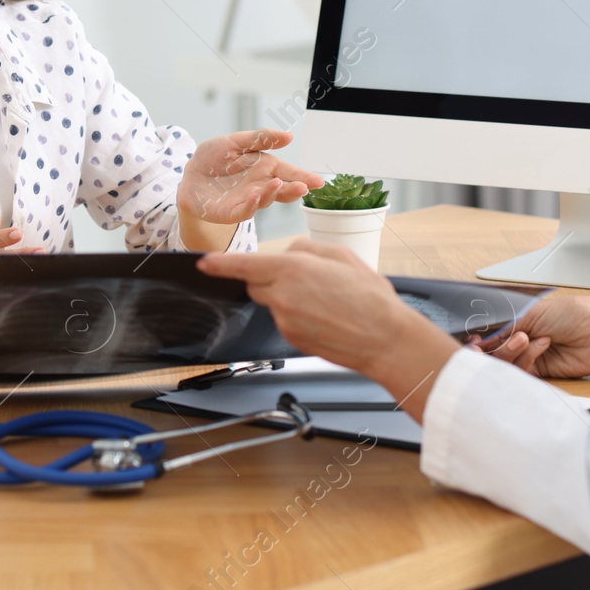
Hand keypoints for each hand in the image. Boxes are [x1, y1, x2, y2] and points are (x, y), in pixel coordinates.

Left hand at [177, 128, 322, 224]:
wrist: (190, 175)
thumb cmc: (214, 158)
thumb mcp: (236, 142)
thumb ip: (261, 138)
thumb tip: (288, 136)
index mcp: (265, 169)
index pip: (288, 173)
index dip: (304, 177)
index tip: (318, 181)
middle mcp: (260, 186)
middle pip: (281, 189)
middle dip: (293, 189)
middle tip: (304, 187)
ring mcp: (246, 200)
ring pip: (264, 200)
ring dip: (272, 194)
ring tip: (278, 184)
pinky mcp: (230, 212)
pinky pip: (243, 211)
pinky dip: (250, 205)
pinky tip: (255, 197)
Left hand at [197, 239, 459, 420]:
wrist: (385, 340)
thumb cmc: (370, 298)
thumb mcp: (342, 256)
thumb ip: (308, 249)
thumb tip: (291, 253)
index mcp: (292, 271)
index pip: (244, 266)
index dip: (220, 264)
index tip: (204, 263)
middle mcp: (282, 297)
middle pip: (257, 284)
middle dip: (270, 278)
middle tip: (305, 279)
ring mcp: (285, 321)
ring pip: (273, 302)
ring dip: (288, 297)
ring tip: (325, 299)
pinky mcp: (292, 339)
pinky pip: (285, 320)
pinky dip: (298, 315)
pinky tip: (325, 316)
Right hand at [469, 292, 589, 378]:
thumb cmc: (573, 314)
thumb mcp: (531, 313)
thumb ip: (503, 326)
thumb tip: (479, 338)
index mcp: (516, 320)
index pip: (488, 333)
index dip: (478, 338)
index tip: (473, 339)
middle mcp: (520, 339)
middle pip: (491, 351)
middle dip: (492, 346)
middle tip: (489, 343)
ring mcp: (529, 356)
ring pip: (504, 363)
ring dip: (511, 351)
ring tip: (526, 338)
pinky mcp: (540, 373)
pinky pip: (522, 373)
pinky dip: (527, 359)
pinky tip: (540, 346)